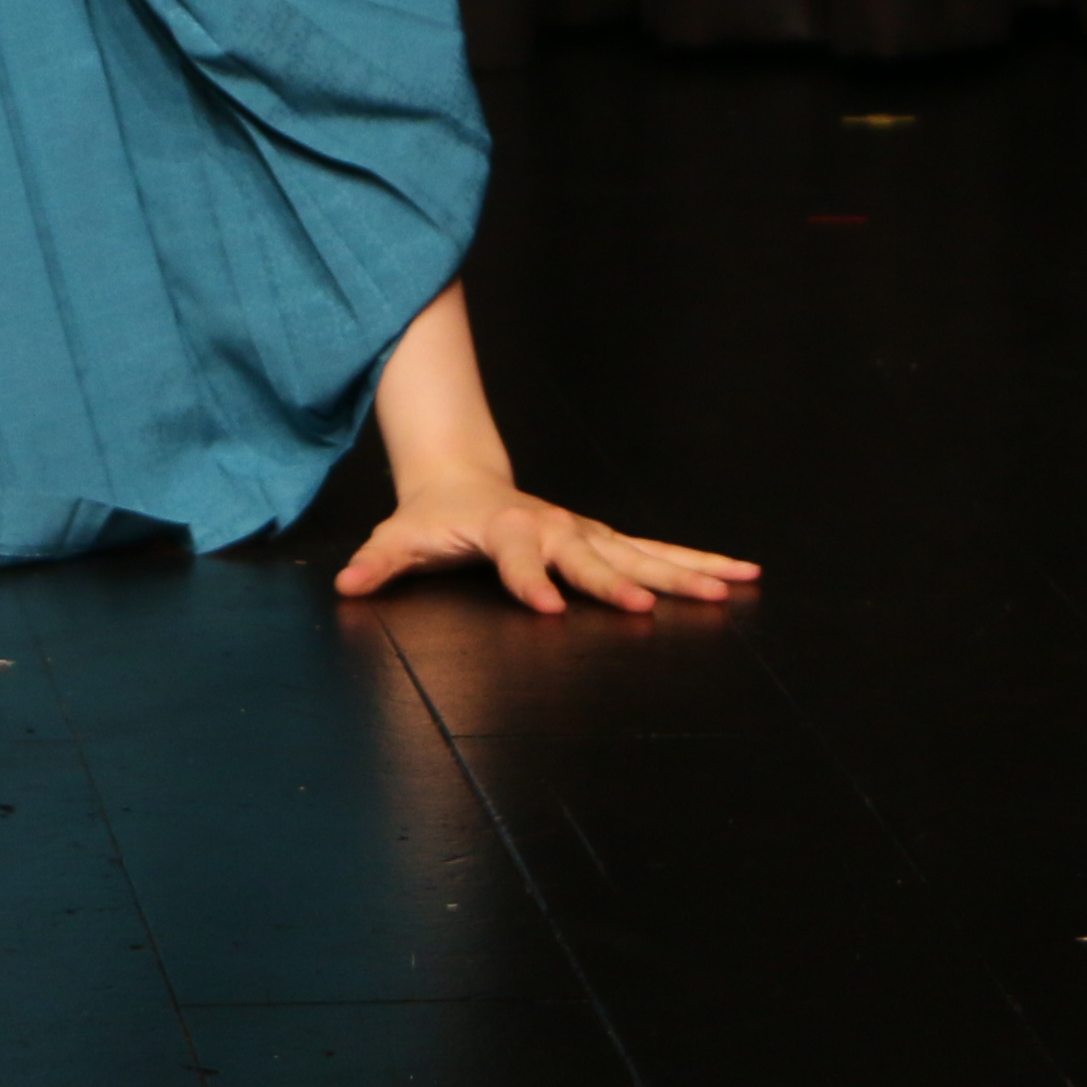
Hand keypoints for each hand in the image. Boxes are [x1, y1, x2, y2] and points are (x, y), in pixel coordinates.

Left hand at [332, 477, 756, 615]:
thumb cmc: (431, 516)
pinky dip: (698, 562)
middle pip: (592, 557)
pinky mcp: (603, 539)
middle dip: (620, 583)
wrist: (460, 477)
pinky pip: (655, 552)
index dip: (530, 582)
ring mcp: (584, 533)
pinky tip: (738, 575)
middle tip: (650, 609)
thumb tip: (348, 583)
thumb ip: (379, 563)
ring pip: (642, 554)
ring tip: (734, 585)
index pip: (518, 559)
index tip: (549, 608)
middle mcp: (554, 528)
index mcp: (506, 530)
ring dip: (687, 571)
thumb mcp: (400, 537)